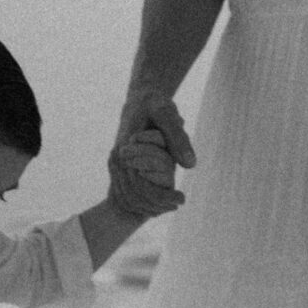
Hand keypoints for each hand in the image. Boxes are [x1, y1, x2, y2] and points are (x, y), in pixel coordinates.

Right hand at [111, 93, 195, 216]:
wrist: (139, 100)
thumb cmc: (154, 104)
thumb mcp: (168, 115)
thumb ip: (178, 138)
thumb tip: (190, 165)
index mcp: (126, 151)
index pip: (140, 186)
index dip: (161, 197)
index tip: (182, 199)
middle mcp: (118, 161)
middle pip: (133, 196)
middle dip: (156, 205)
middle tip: (178, 204)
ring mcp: (116, 165)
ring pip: (128, 197)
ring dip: (148, 207)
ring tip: (171, 207)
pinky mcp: (120, 168)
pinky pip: (127, 192)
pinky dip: (142, 202)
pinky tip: (160, 204)